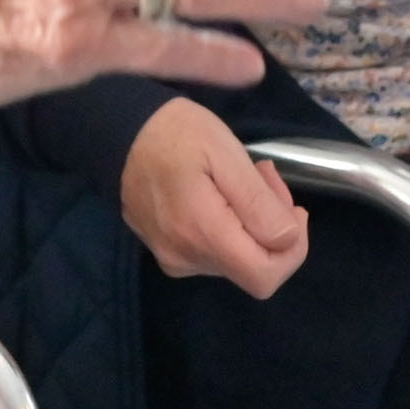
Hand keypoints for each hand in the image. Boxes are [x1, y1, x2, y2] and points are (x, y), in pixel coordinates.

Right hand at [122, 98, 308, 296]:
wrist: (117, 130)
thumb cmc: (175, 133)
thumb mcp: (225, 153)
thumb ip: (257, 202)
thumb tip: (287, 239)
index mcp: (201, 234)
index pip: (265, 277)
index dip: (292, 250)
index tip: (292, 208)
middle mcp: (186, 258)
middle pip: (254, 267)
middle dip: (275, 226)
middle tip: (265, 176)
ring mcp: (174, 259)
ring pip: (237, 259)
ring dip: (254, 223)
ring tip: (242, 176)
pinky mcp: (168, 252)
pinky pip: (216, 252)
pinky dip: (232, 227)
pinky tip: (223, 192)